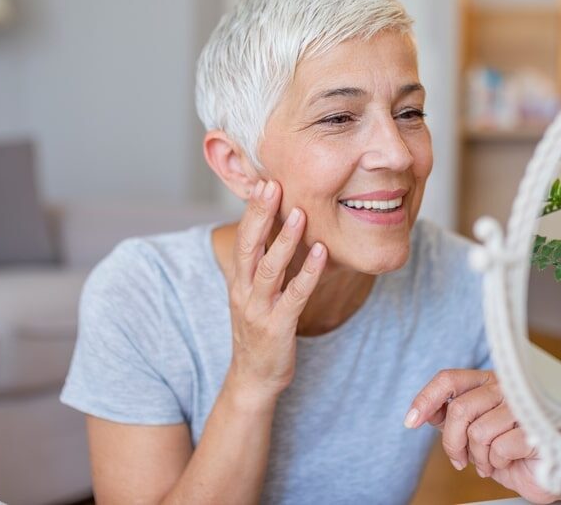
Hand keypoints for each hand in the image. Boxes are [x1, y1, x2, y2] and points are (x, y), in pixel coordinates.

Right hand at [226, 179, 326, 408]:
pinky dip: (308, 273)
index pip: (243, 237)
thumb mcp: (254, 293)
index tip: (264, 180)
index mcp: (239, 279)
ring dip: (285, 239)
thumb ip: (263, 264)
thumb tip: (278, 230)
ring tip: (299, 212)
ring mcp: (259, 309)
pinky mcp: (277, 327)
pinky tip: (321, 253)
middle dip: (260, 214)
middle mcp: (244, 290)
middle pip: (249, 245)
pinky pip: (294, 296)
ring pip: (269, 268)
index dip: (252, 209)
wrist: (253, 379)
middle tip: (273, 184)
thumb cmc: (259, 329)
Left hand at [405, 369, 559, 503]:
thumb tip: (426, 413)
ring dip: (479, 457)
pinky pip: (499, 447)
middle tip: (460, 458)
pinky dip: (498, 462)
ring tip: (490, 461)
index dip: (425, 399)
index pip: (448, 379)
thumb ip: (454, 418)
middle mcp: (504, 388)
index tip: (411, 420)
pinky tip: (509, 461)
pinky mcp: (536, 428)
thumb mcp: (479, 430)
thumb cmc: (518, 446)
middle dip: (452, 442)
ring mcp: (521, 406)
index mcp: (488, 382)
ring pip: (477, 432)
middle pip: (458, 409)